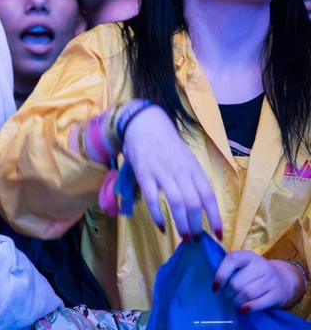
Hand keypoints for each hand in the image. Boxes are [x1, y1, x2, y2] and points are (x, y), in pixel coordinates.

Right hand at [122, 105, 221, 240]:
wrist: (145, 125)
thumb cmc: (167, 144)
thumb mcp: (186, 159)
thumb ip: (192, 179)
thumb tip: (200, 205)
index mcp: (194, 169)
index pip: (209, 196)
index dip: (215, 218)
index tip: (218, 235)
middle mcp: (181, 172)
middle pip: (194, 203)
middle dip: (196, 225)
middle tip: (195, 240)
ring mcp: (162, 173)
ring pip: (177, 203)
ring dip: (181, 224)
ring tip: (183, 238)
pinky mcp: (145, 175)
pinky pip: (153, 199)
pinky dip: (158, 215)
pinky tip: (162, 227)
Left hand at [213, 251, 304, 311]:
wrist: (281, 279)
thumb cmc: (252, 273)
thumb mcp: (242, 266)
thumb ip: (229, 270)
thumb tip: (215, 284)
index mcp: (248, 255)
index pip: (232, 260)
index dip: (220, 275)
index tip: (215, 287)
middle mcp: (261, 265)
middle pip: (237, 282)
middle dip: (227, 293)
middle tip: (225, 296)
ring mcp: (271, 279)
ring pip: (247, 294)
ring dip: (236, 301)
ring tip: (233, 302)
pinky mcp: (278, 293)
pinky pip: (260, 303)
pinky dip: (249, 308)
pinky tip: (243, 309)